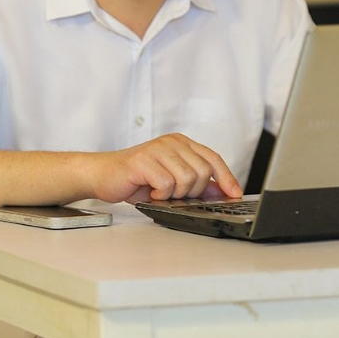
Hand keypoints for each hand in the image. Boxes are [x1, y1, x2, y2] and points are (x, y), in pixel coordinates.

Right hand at [89, 133, 242, 203]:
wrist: (102, 174)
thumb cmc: (136, 178)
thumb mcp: (170, 181)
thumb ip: (195, 184)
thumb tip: (219, 192)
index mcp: (181, 143)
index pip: (213, 158)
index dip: (227, 177)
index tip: (235, 194)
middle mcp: (172, 142)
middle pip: (202, 171)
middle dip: (192, 192)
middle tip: (174, 195)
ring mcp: (158, 149)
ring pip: (187, 179)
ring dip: (175, 194)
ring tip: (159, 192)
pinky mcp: (144, 159)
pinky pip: (166, 184)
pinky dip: (160, 195)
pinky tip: (149, 192)